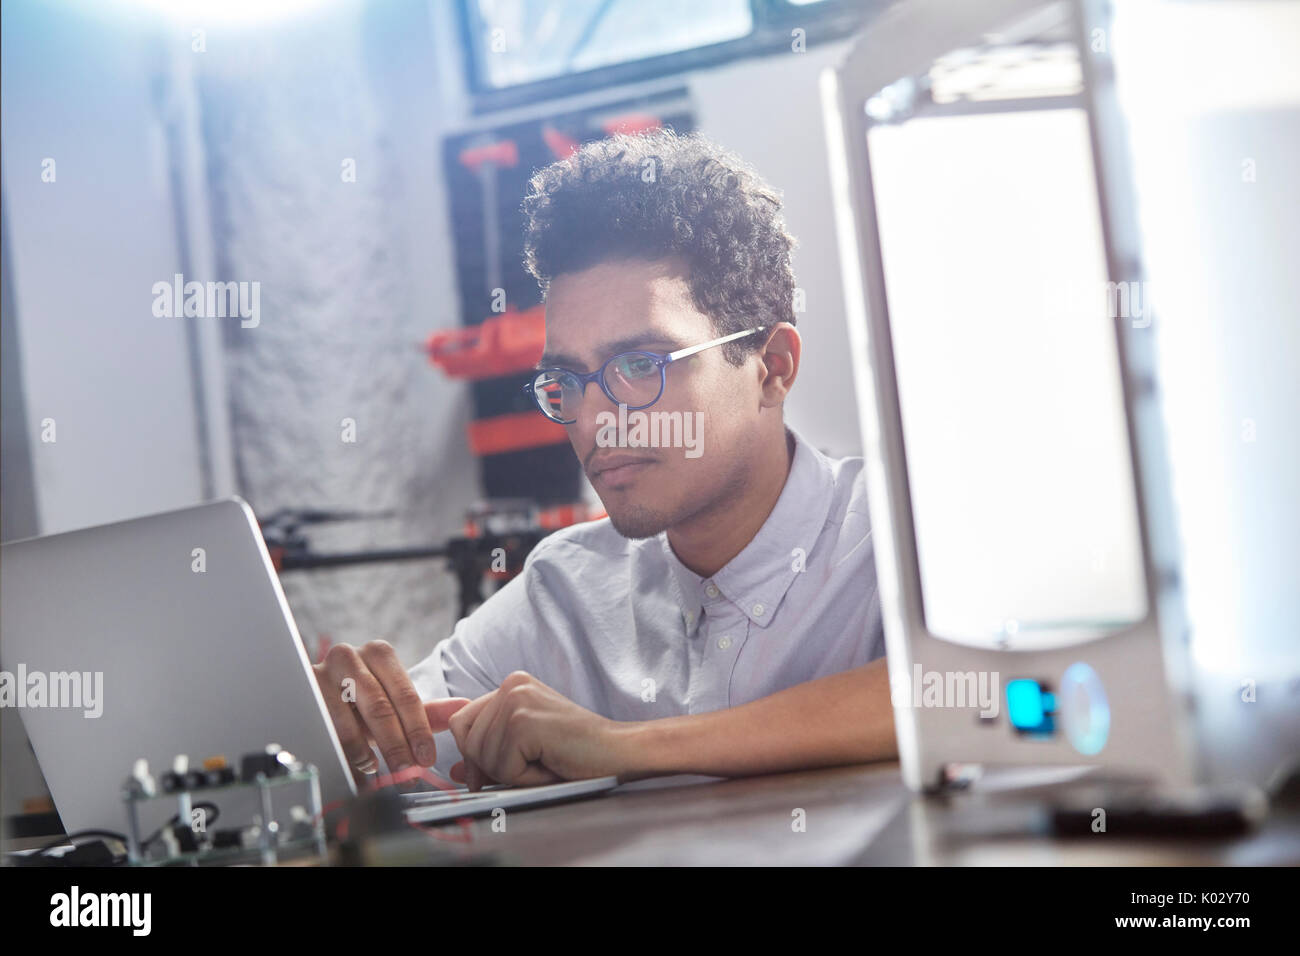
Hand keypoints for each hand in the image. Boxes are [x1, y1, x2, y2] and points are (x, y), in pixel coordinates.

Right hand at [313, 640, 468, 784]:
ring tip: (377, 768)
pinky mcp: (300, 693)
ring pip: (348, 720)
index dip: (418, 730)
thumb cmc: (361, 702)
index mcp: (380, 654)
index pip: (405, 695)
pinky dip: (343, 753)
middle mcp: (349, 656)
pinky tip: (356, 764)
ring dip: (366, 752)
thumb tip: (463, 708)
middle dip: (396, 745)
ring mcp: (321, 672)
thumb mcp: (395, 706)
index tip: (426, 758)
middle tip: (407, 772)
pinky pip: (323, 729)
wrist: (319, 698)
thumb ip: (428, 710)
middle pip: (379, 707)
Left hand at [447, 672, 637, 789]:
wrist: (618, 752)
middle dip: (494, 767)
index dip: (475, 755)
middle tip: (534, 764)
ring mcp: (516, 700)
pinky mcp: (524, 721)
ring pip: (481, 757)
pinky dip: (525, 778)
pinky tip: (550, 764)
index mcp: (511, 685)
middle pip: (466, 741)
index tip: (502, 768)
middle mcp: (510, 685)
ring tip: (545, 762)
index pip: (461, 723)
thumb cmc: (577, 754)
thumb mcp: (525, 752)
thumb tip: (455, 771)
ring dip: (513, 774)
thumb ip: (489, 756)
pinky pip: (501, 767)